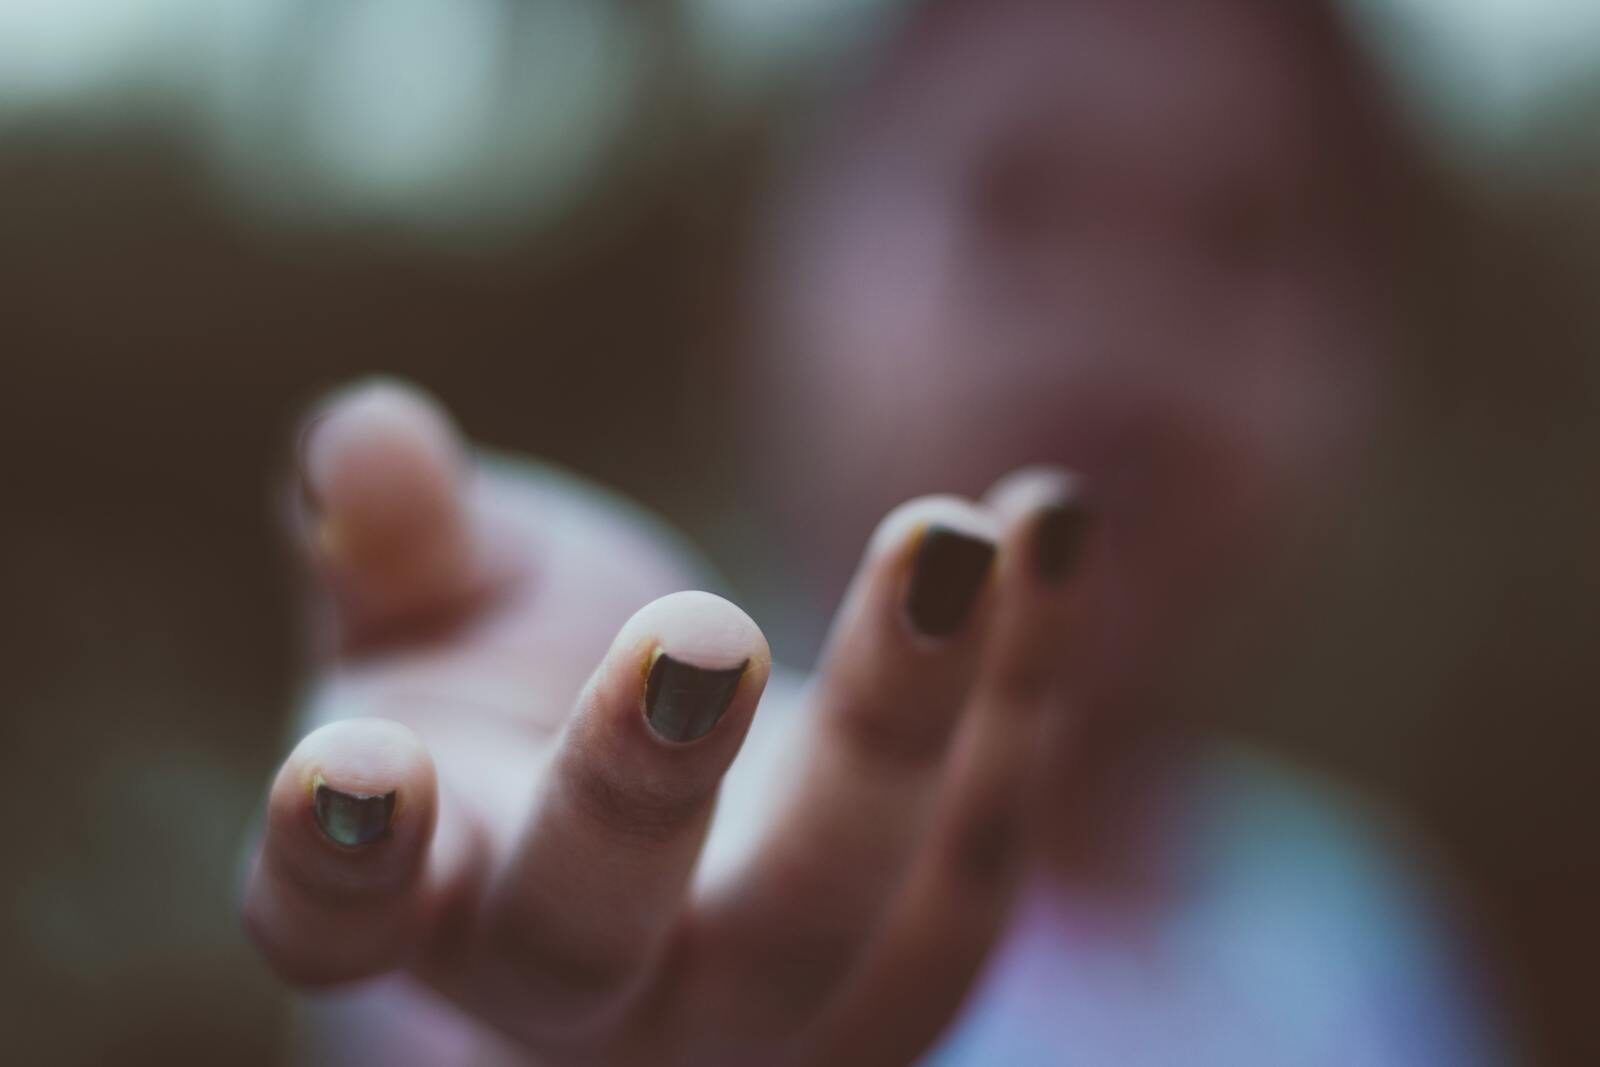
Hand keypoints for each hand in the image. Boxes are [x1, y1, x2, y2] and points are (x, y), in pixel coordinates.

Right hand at [240, 380, 1088, 1064]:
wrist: (666, 833)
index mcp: (432, 899)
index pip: (344, 924)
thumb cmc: (511, 720)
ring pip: (831, 907)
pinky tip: (1045, 519)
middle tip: (699, 635)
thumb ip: (394, 539)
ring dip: (896, 724)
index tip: (358, 762)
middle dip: (642, 788)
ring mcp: (764, 1000)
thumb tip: (363, 434)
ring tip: (946, 540)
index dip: (340, 863)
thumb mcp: (429, 622)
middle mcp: (585, 990)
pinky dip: (1026, 682)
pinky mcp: (914, 955)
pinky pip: (984, 839)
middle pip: (596, 932)